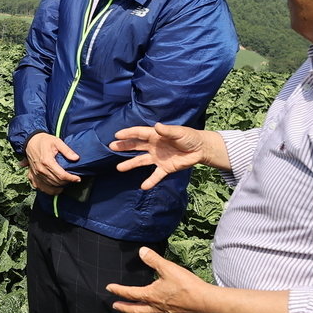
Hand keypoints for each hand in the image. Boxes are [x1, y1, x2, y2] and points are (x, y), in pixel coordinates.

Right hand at [23, 131, 80, 194]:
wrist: (30, 141)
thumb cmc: (44, 140)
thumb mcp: (57, 142)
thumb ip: (67, 150)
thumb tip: (76, 158)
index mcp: (47, 161)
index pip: (62, 175)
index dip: (71, 178)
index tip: (78, 179)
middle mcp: (41, 170)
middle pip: (57, 182)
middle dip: (67, 182)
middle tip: (73, 178)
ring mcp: (36, 174)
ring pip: (50, 186)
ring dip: (60, 186)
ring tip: (66, 182)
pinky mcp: (33, 176)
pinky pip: (41, 187)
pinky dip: (49, 190)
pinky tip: (56, 188)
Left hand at [107, 247, 210, 312]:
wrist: (205, 302)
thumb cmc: (186, 286)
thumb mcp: (168, 268)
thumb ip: (154, 259)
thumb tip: (141, 251)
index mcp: (151, 296)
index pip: (130, 294)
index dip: (118, 290)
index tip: (108, 288)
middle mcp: (155, 307)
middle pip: (135, 310)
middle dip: (124, 308)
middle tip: (115, 306)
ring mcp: (165, 312)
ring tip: (133, 312)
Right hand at [111, 123, 225, 189]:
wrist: (200, 149)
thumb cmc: (189, 137)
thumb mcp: (179, 132)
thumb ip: (167, 130)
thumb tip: (157, 126)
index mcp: (155, 135)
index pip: (139, 133)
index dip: (128, 133)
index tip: (117, 135)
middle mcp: (153, 146)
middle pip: (136, 146)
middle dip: (124, 146)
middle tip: (112, 147)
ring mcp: (158, 158)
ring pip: (141, 161)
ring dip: (130, 164)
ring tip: (119, 168)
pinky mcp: (165, 168)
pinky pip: (155, 175)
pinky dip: (150, 181)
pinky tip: (143, 186)